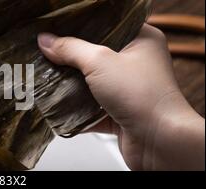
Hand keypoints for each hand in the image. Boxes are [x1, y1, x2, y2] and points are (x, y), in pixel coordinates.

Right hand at [38, 24, 204, 170]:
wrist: (160, 142)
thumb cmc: (143, 97)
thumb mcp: (100, 62)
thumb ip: (70, 49)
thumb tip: (47, 41)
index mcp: (141, 41)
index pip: (105, 28)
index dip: (80, 29)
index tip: (56, 34)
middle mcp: (136, 64)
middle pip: (94, 57)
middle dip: (70, 61)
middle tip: (48, 58)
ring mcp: (128, 90)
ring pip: (91, 84)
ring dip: (71, 87)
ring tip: (48, 81)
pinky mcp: (119, 113)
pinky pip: (92, 108)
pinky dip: (76, 111)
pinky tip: (59, 108)